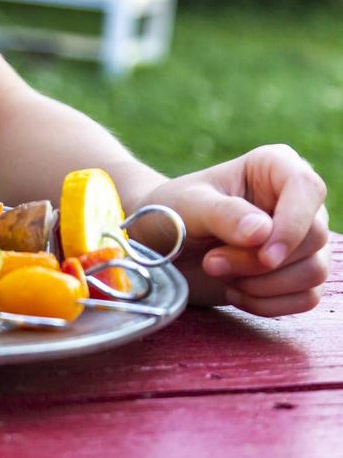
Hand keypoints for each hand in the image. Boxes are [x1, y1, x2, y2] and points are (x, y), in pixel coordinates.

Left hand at [130, 144, 330, 316]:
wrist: (156, 246)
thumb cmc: (169, 213)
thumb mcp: (186, 207)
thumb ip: (222, 215)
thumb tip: (264, 232)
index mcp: (274, 167)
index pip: (308, 189)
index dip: (293, 225)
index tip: (265, 256)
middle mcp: (296, 201)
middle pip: (313, 238)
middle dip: (259, 262)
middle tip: (211, 262)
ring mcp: (300, 239)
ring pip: (314, 272)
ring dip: (262, 285)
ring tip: (217, 272)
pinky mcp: (295, 273)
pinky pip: (307, 298)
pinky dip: (269, 304)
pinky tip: (234, 292)